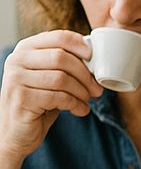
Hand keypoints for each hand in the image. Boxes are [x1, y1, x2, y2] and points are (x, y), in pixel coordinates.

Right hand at [0, 31, 101, 161]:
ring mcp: (16, 79)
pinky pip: (58, 97)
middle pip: (62, 58)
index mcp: (26, 49)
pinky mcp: (21, 98)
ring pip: (61, 78)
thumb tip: (97, 59)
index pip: (57, 37)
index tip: (93, 57)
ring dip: (82, 92)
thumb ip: (64, 65)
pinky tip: (80, 110)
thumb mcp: (50, 78)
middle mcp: (17, 60)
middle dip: (85, 75)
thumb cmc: (40, 102)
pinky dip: (75, 104)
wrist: (17, 131)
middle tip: (97, 90)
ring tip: (87, 101)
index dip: (79, 45)